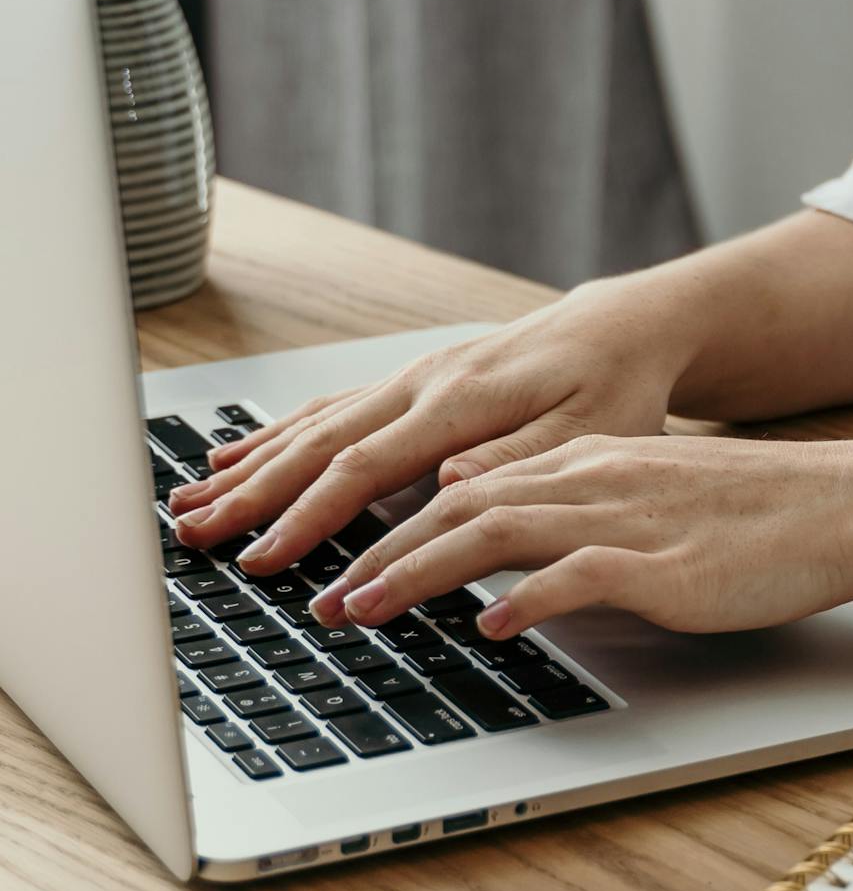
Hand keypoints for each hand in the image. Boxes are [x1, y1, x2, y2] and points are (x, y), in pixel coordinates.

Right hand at [166, 283, 698, 572]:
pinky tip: (235, 457)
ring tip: (191, 503)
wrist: (623, 330)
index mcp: (462, 402)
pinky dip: (276, 436)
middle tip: (196, 539)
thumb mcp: (592, 433)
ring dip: (249, 466)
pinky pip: (330, 409)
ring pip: (314, 425)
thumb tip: (450, 482)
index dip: (310, 518)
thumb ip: (519, 461)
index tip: (266, 561)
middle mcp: (424, 383)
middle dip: (253, 496)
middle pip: (319, 444)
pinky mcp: (412, 382)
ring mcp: (412, 378)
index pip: (365, 468)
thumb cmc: (615, 388)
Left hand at [304, 432, 852, 636]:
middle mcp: (591, 480)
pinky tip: (490, 627)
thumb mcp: (646, 499)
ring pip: (493, 533)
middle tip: (323, 602)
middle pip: (455, 508)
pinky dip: (525, 599)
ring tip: (366, 613)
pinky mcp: (661, 564)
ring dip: (418, 575)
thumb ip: (572, 510)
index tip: (338, 568)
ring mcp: (623, 518)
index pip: (462, 488)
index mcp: (586, 463)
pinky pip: (576, 576)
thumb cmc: (754, 514)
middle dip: (377, 555)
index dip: (389, 527)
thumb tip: (496, 532)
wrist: (841, 505)